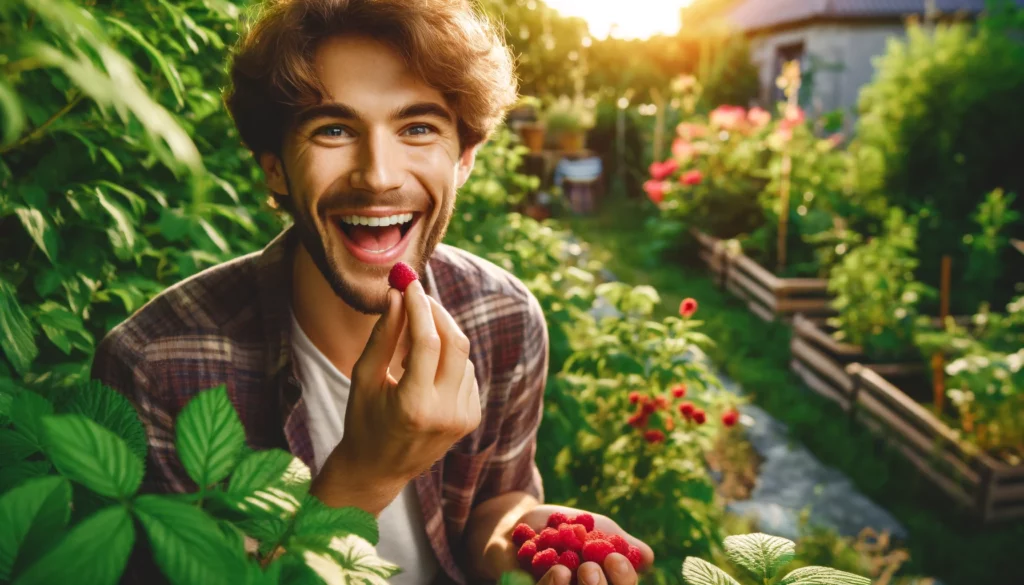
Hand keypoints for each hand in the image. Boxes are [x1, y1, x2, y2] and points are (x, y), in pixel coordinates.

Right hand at [312, 281, 480, 512]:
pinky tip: (425, 371)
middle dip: (438, 314)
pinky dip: (449, 361)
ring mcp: (463, 418)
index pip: (427, 342)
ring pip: (463, 357)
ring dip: (440, 338)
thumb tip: (398, 296)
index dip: (420, 307)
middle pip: (455, 344)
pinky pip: (467, 374)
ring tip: (410, 346)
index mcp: (414, 405)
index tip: (410, 284)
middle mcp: (445, 413)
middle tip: (418, 297)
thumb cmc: (364, 419)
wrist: (379, 469)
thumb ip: (383, 335)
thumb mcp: (365, 377)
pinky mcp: (471, 419)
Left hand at [518, 505, 654, 584]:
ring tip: (582, 567)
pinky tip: (560, 571)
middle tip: (593, 566)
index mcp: (603, 583)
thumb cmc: (563, 529)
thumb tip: (648, 558)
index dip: (624, 580)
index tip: (615, 558)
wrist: (521, 521)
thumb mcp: (596, 528)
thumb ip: (621, 542)